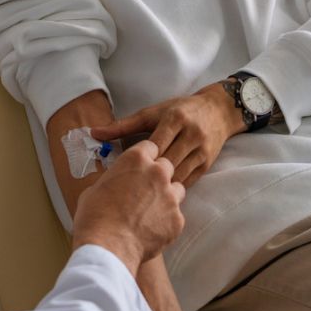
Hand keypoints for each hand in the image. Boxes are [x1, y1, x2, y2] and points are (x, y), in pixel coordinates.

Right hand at [71, 140, 184, 275]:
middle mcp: (158, 173)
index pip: (150, 146)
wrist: (107, 247)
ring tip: (151, 210)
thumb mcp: (97, 187)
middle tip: (146, 188)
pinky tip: (152, 229)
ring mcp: (170, 197)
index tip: (141, 164)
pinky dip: (167, 221)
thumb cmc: (95, 215)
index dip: (145, 156)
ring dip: (167, 195)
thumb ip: (114, 179)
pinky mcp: (177, 220)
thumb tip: (114, 185)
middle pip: (167, 165)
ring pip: (177, 189)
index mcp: (136, 159)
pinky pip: (176, 216)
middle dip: (159, 174)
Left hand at [92, 82, 244, 187]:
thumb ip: (123, 125)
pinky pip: (187, 181)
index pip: (154, 143)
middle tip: (126, 193)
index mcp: (175, 119)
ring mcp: (201, 151)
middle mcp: (190, 134)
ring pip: (177, 174)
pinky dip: (173, 189)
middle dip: (148, 177)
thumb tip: (93, 132)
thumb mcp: (152, 113)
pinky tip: (157, 197)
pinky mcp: (207, 164)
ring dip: (160, 187)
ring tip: (139, 199)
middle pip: (167, 161)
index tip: (121, 174)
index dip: (139, 160)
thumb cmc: (180, 110)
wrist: (217, 111)